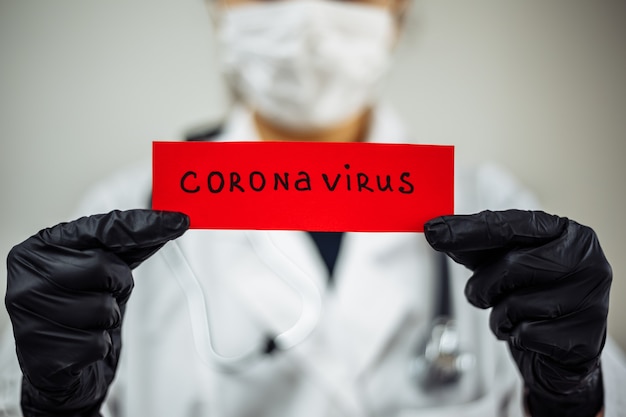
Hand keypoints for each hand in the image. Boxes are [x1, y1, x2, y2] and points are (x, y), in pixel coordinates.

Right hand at [5, 209, 188, 416]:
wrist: (54, 365)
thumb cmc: (78, 306)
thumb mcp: (102, 269)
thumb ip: (129, 244)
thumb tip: (171, 221)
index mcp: (40, 247)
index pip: (102, 228)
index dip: (143, 225)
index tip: (179, 221)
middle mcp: (28, 276)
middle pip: (103, 267)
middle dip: (117, 284)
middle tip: (102, 295)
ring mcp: (30, 315)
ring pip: (103, 307)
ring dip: (108, 317)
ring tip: (87, 321)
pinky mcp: (42, 352)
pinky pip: (98, 342)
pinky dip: (99, 345)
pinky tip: (79, 344)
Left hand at [424, 210, 610, 416]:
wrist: (558, 352)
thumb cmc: (530, 297)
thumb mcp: (502, 266)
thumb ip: (474, 246)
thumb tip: (435, 230)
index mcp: (568, 233)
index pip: (511, 225)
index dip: (469, 229)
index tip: (432, 230)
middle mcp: (587, 261)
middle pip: (511, 266)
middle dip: (483, 285)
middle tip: (480, 296)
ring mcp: (591, 300)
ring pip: (516, 304)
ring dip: (499, 315)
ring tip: (513, 316)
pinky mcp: (584, 339)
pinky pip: (526, 335)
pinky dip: (514, 337)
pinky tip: (529, 336)